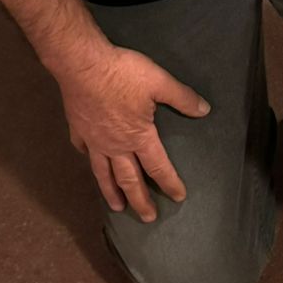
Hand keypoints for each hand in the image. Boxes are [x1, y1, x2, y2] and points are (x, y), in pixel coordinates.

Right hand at [58, 44, 209, 218]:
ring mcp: (94, 140)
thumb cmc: (122, 73)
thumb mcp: (159, 81)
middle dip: (140, 200)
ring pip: (103, 173)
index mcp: (139, 136)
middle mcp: (116, 146)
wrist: (82, 64)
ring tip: (117, 207)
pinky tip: (90, 162)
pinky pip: (84, 151)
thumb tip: (204, 110)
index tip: (178, 197)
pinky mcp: (78, 129)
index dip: (170, 183)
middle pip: (129, 179)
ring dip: (111, 192)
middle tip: (147, 218)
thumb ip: (182, 97)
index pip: (158, 166)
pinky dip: (89, 160)